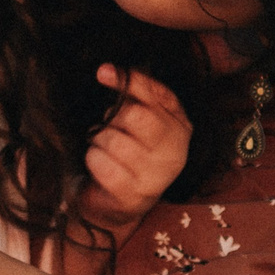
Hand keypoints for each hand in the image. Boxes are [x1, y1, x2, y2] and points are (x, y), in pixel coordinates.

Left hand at [79, 64, 190, 236]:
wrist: (120, 203)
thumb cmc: (130, 152)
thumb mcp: (141, 120)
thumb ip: (134, 93)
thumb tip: (107, 70)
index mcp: (180, 127)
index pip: (157, 94)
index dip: (129, 81)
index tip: (103, 71)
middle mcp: (175, 151)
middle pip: (136, 116)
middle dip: (113, 118)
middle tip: (110, 128)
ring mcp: (157, 176)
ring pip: (114, 140)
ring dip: (99, 141)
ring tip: (106, 149)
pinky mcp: (134, 195)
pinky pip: (102, 164)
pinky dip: (94, 160)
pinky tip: (101, 165)